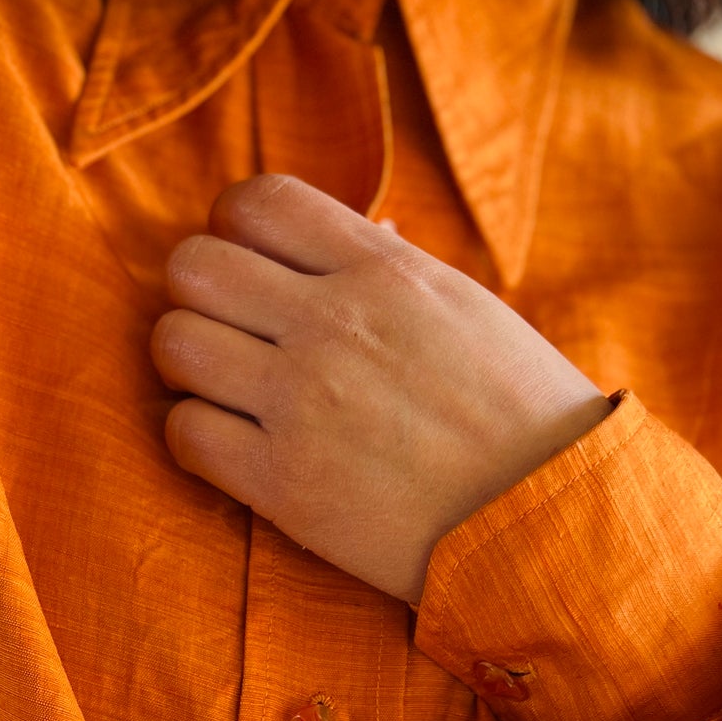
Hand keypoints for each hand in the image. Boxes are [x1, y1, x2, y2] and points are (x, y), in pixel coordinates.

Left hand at [152, 176, 610, 603]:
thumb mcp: (466, 310)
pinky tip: (235, 449)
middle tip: (232, 335)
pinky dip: (196, 438)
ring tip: (229, 392)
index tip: (254, 269)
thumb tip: (364, 229)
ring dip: (189, 366)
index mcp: (383, 270)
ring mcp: (302, 403)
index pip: (256, 201)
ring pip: (172, 343)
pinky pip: (183, 432)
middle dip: (201, 296)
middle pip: (194, 266)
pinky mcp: (284, 483)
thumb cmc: (520, 414)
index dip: (233, 229)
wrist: (549, 520)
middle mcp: (332, 323)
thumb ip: (394, 267)